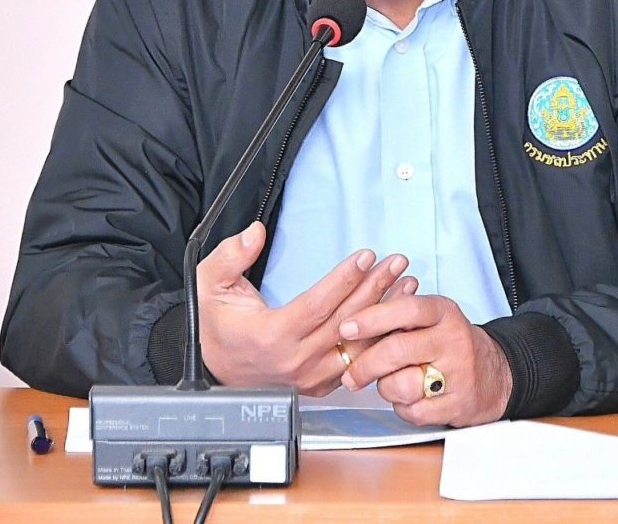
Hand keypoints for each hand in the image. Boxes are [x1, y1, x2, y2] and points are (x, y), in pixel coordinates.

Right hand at [197, 221, 416, 393]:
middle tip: (396, 262)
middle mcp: (295, 360)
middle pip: (345, 321)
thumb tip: (254, 234)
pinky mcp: (319, 384)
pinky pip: (355, 361)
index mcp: (271, 335)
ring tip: (406, 284)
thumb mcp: (211, 283)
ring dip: (384, 312)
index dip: (344, 279)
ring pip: (356, 343)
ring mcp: (309, 376)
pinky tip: (393, 315)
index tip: (366, 256)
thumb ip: (232, 256)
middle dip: (375, 287)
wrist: (215, 365)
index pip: (318, 304)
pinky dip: (377, 337)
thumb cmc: (217, 323)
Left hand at [337, 295, 512, 426]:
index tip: (346, 327)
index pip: (405, 309)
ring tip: (393, 382)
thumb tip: (352, 324)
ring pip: (401, 385)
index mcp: (443, 312)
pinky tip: (412, 397)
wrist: (495, 374)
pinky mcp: (457, 404)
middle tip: (350, 374)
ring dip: (387, 388)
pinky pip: (413, 411)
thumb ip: (398, 317)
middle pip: (397, 350)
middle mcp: (452, 339)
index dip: (372, 318)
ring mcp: (457, 373)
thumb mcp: (432, 318)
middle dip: (364, 364)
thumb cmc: (451, 343)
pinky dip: (404, 407)